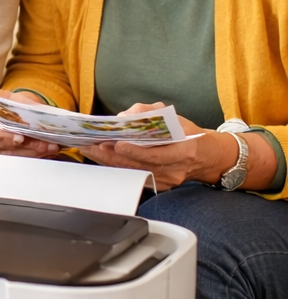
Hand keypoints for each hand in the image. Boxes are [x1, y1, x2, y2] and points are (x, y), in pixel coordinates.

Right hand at [0, 90, 59, 157]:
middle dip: (25, 145)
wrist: (10, 111)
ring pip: (8, 154)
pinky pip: (11, 159)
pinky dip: (28, 155)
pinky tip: (42, 150)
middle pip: (0, 144)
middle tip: (44, 144)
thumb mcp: (15, 98)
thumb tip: (37, 112)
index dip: (4, 135)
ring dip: (30, 151)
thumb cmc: (10, 104)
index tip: (21, 138)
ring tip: (48, 147)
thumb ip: (24, 103)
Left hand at [79, 102, 236, 190]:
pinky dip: (116, 166)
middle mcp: (174, 170)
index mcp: (184, 151)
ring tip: (90, 150)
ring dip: (109, 161)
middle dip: (113, 156)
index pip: (157, 155)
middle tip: (92, 146)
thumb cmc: (189, 134)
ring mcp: (166, 181)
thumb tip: (126, 116)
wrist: (206, 157)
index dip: (135, 151)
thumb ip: (150, 113)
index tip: (117, 144)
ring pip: (133, 172)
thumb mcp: (175, 118)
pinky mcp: (158, 185)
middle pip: (139, 166)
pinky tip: (101, 157)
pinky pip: (134, 176)